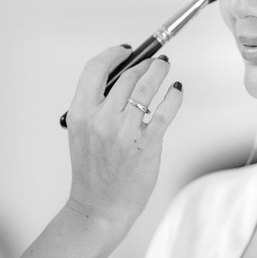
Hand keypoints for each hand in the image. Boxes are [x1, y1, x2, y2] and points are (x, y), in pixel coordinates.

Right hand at [63, 45, 182, 234]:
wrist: (100, 206)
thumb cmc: (93, 172)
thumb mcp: (82, 134)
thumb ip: (96, 107)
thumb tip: (123, 78)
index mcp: (80, 113)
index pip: (95, 69)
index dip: (112, 55)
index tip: (125, 51)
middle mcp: (101, 119)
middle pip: (127, 75)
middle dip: (143, 63)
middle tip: (152, 62)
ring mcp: (125, 131)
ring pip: (147, 86)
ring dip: (159, 72)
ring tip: (164, 67)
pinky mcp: (147, 143)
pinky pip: (166, 110)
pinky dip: (174, 95)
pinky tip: (175, 90)